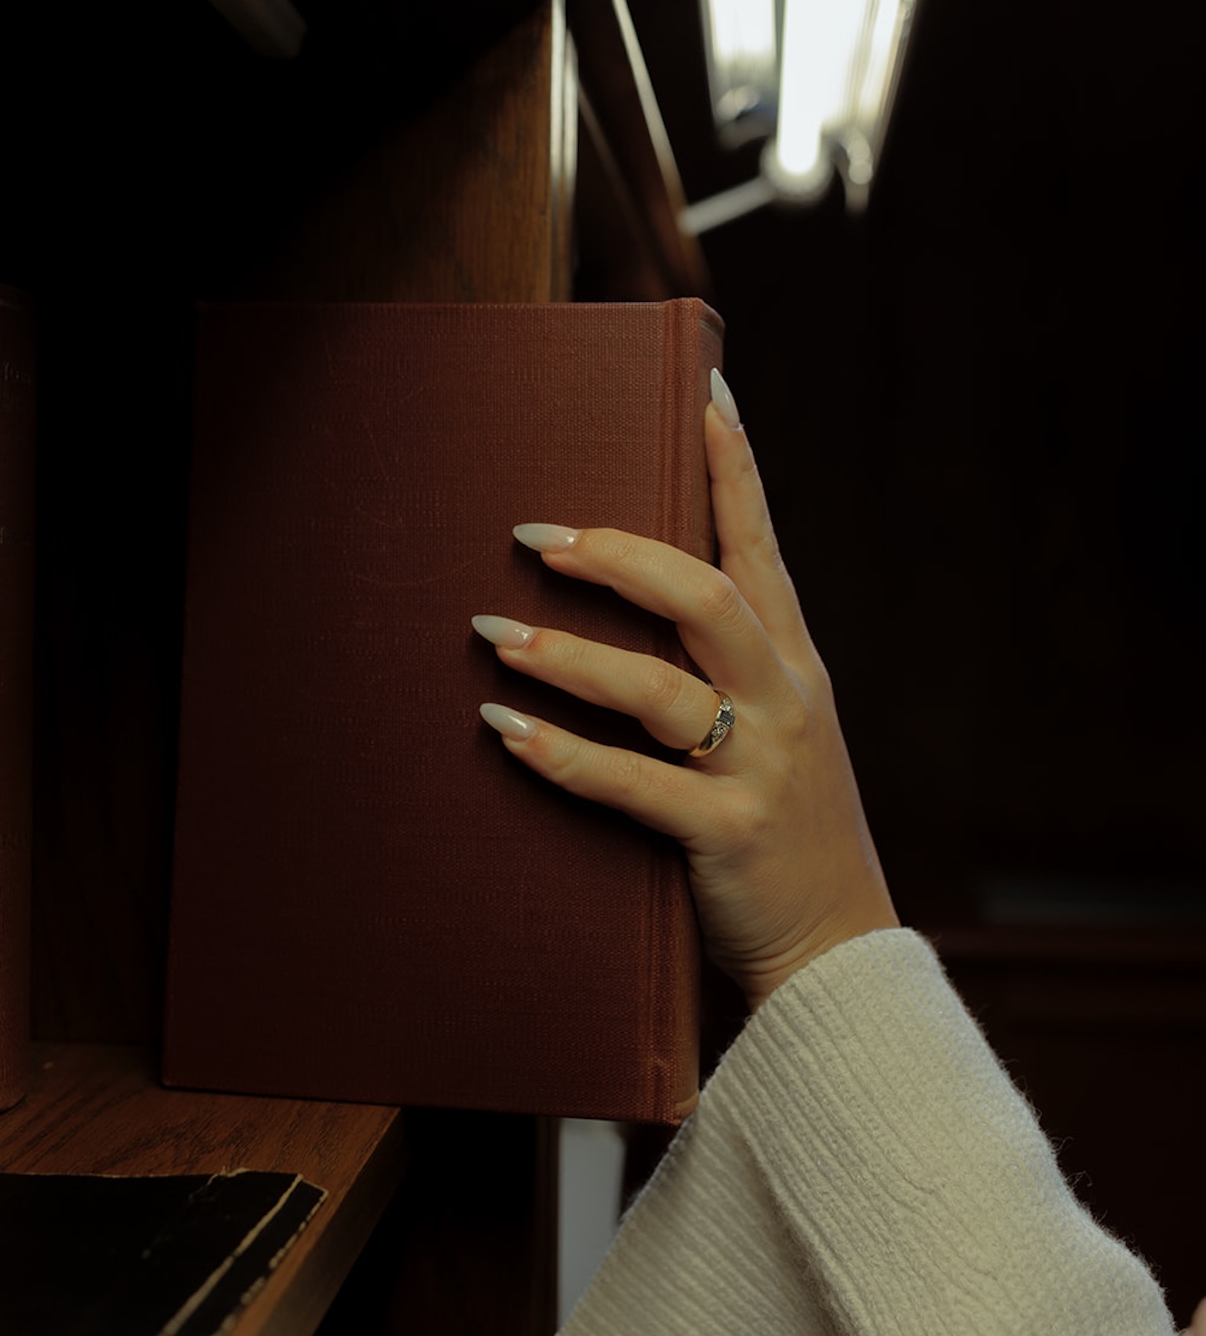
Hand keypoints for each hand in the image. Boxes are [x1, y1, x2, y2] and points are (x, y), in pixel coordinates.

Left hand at [473, 372, 897, 1009]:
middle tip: (534, 535)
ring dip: (567, 655)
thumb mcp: (781, 732)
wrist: (841, 950)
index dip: (734, 464)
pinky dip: (562, 755)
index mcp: (795, 665)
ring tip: (493, 634)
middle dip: (616, 555)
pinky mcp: (728, 833)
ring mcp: (762, 767)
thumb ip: (731, 669)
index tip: (704, 386)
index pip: (761, 544)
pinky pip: (632, 784)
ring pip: (657, 688)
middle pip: (702, 596)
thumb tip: (640, 600)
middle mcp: (785, 701)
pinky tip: (504, 732)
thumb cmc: (788, 831)